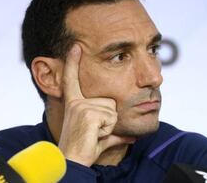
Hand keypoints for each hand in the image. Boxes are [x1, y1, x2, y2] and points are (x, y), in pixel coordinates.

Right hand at [57, 44, 134, 166]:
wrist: (73, 161)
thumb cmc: (85, 149)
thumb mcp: (100, 137)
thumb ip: (116, 134)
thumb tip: (133, 137)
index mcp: (75, 103)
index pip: (73, 80)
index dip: (73, 62)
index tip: (75, 46)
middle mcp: (76, 102)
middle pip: (109, 101)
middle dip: (109, 119)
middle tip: (95, 132)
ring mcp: (81, 106)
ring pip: (112, 110)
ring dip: (108, 126)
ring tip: (95, 134)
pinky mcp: (87, 112)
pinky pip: (110, 117)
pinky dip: (107, 130)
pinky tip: (94, 135)